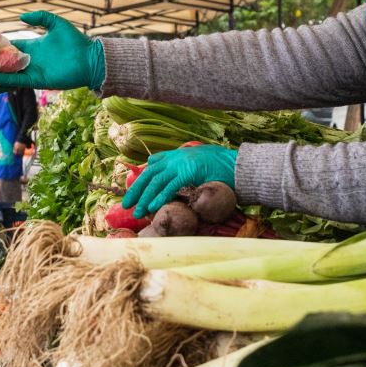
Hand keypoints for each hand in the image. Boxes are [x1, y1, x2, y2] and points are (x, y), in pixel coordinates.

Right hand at [0, 11, 105, 89]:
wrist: (90, 59)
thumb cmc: (75, 41)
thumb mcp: (56, 23)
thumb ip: (40, 17)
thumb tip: (21, 16)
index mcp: (33, 46)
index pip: (12, 45)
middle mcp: (31, 60)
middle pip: (7, 61)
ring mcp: (33, 71)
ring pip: (10, 73)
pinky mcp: (38, 80)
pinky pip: (19, 80)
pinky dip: (7, 79)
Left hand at [122, 145, 237, 217]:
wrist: (239, 164)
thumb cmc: (224, 167)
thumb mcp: (200, 163)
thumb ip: (185, 167)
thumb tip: (174, 177)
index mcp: (179, 154)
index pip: (154, 164)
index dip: (142, 178)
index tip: (134, 190)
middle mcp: (177, 157)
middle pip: (150, 174)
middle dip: (136, 189)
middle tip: (127, 204)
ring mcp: (182, 164)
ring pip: (156, 181)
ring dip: (144, 197)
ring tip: (136, 212)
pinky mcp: (188, 172)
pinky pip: (170, 186)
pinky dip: (160, 196)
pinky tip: (152, 207)